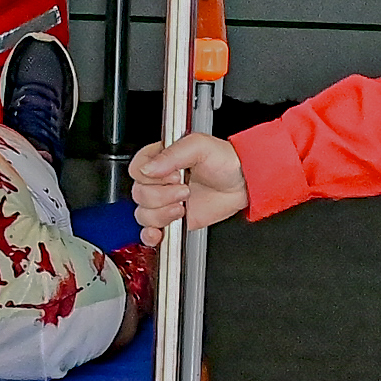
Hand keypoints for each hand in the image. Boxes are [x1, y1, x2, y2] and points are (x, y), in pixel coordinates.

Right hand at [131, 131, 246, 239]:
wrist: (243, 184)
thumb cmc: (225, 161)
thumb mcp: (199, 146)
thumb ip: (172, 154)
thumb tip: (149, 169)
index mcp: (160, 158)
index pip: (137, 169)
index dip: (152, 176)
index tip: (173, 175)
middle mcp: (159, 181)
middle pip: (139, 194)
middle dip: (162, 195)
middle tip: (185, 189)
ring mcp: (164, 202)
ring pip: (143, 214)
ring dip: (162, 213)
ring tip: (183, 206)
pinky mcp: (171, 220)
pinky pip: (149, 232)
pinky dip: (150, 234)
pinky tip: (159, 232)